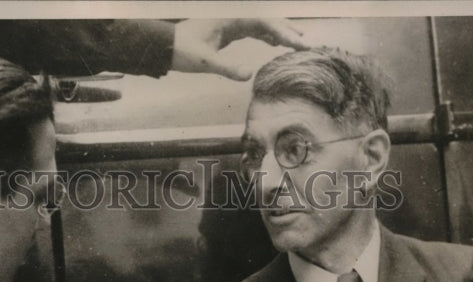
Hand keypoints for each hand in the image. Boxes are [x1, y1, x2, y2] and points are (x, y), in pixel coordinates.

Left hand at [171, 19, 307, 79]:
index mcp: (231, 17)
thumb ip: (227, 67)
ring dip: (279, 31)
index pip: (264, 21)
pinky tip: (276, 43)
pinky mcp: (229, 29)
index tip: (298, 43)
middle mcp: (233, 15)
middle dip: (287, 30)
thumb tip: (249, 75)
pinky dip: (266, 35)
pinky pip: (253, 28)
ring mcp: (232, 20)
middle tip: (306, 43)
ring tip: (298, 42)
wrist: (166, 47)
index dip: (283, 32)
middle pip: (267, 19)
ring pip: (262, 23)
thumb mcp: (205, 61)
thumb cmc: (183, 51)